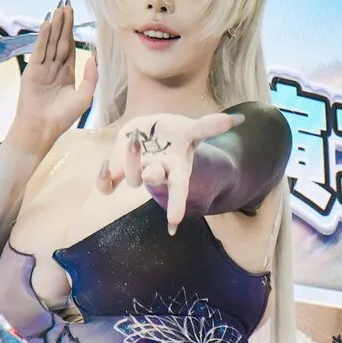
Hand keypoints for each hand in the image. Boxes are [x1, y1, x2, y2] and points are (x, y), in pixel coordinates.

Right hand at [9, 1, 97, 152]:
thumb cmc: (62, 118)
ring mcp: (41, 69)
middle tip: (66, 4)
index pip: (69, 47)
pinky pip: (40, 50)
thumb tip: (95, 56)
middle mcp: (53, 68)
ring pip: (50, 43)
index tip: (73, 16)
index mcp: (65, 73)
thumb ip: (91, 77)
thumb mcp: (84, 97)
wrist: (41, 130)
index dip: (71, 31)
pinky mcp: (32, 71)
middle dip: (64, 23)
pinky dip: (43, 37)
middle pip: (59, 40)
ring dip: (54, 26)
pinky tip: (47, 24)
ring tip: (59, 9)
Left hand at [97, 111, 244, 233]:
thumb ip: (210, 126)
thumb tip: (239, 118)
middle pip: (154, 180)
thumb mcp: (191, 129)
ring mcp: (137, 173)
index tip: (173, 223)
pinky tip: (103, 167)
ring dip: (132, 159)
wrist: (152, 134)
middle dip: (152, 176)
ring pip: (132, 177)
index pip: (179, 189)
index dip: (176, 204)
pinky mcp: (118, 169)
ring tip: (136, 137)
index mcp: (176, 169)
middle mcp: (157, 173)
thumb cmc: (175, 135)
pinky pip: (107, 183)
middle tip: (151, 171)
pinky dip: (103, 178)